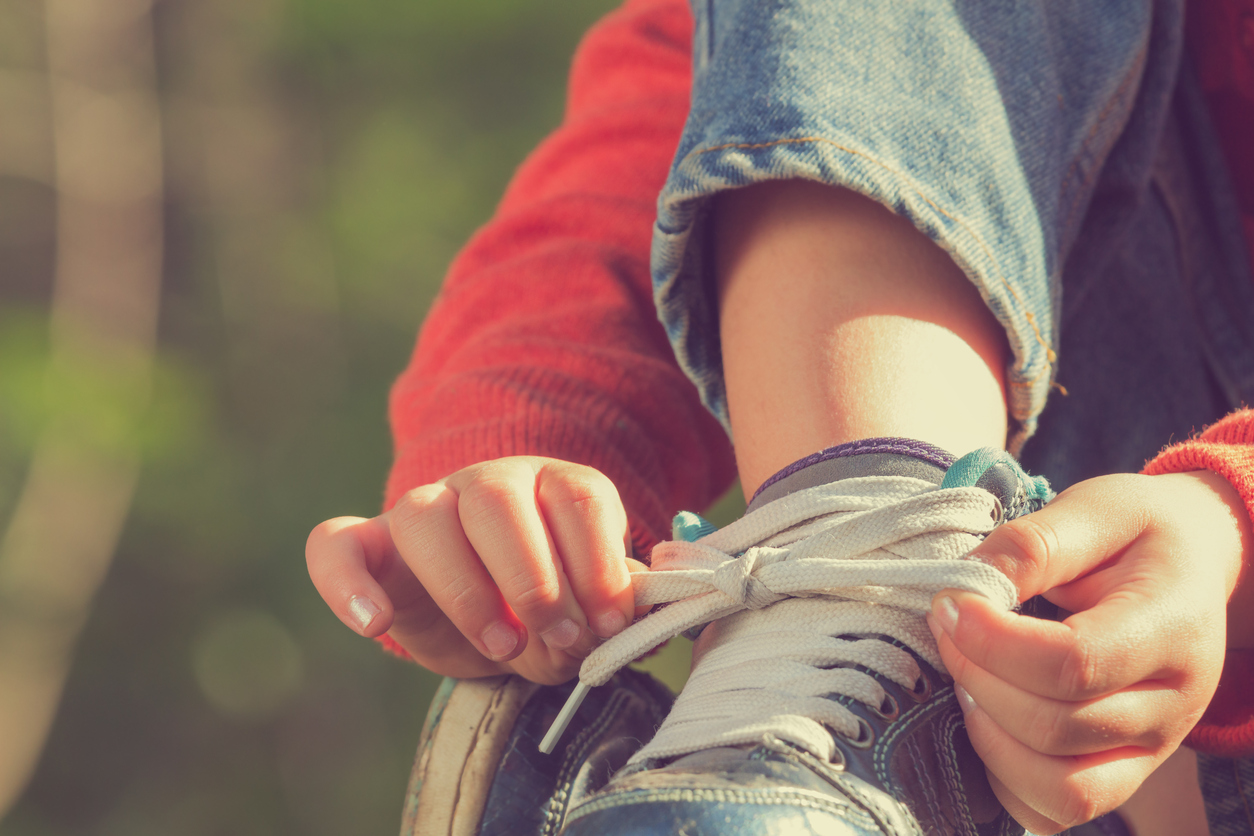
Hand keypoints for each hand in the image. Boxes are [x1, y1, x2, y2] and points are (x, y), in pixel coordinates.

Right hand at [306, 457, 644, 684]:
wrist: (488, 623)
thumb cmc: (550, 611)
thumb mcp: (588, 613)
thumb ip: (612, 608)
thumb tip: (649, 598)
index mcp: (553, 487)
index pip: (576, 495)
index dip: (598, 559)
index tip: (611, 623)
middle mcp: (487, 484)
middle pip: (497, 496)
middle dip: (533, 576)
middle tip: (560, 638)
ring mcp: (423, 509)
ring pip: (424, 513)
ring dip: (464, 587)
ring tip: (501, 647)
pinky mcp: (369, 548)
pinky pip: (335, 545)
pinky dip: (346, 583)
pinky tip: (374, 624)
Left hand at [929, 471, 1251, 833]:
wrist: (1192, 565)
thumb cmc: (1138, 536)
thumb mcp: (1095, 511)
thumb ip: (1032, 545)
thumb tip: (967, 584)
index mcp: (1171, 628)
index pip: (1075, 662)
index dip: (992, 641)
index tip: (948, 602)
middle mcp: (1173, 704)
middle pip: (1057, 728)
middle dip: (977, 677)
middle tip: (944, 625)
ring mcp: (1152, 749)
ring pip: (1061, 789)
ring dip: (988, 735)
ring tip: (965, 676)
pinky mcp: (1125, 772)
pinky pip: (1058, 812)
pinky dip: (1007, 779)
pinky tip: (985, 719)